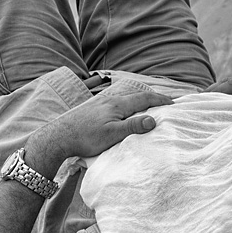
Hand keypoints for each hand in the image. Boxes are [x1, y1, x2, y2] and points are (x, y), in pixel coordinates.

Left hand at [25, 90, 172, 175]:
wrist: (57, 137)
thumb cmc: (85, 138)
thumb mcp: (112, 135)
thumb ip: (133, 126)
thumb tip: (154, 119)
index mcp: (117, 104)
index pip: (144, 98)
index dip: (160, 100)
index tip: (174, 103)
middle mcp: (110, 99)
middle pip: (136, 94)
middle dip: (152, 97)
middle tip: (165, 101)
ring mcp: (100, 102)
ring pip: (125, 96)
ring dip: (139, 99)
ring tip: (148, 104)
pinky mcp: (92, 107)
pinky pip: (116, 101)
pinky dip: (127, 102)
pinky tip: (124, 109)